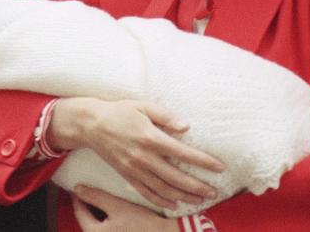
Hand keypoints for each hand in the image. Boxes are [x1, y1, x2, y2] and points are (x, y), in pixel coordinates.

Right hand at [48, 97, 223, 209]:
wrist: (91, 124)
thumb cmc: (120, 112)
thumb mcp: (143, 106)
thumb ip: (166, 116)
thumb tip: (186, 126)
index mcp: (150, 137)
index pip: (183, 153)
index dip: (203, 161)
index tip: (219, 167)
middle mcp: (143, 156)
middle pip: (175, 176)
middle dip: (197, 186)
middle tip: (214, 191)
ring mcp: (134, 168)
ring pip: (163, 188)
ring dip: (183, 196)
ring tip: (200, 199)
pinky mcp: (126, 175)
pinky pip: (145, 192)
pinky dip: (161, 201)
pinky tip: (174, 203)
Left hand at [71, 185, 178, 231]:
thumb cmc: (142, 223)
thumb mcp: (117, 206)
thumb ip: (96, 197)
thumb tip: (77, 188)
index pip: (80, 213)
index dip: (78, 198)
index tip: (77, 187)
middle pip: (88, 222)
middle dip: (87, 207)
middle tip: (88, 192)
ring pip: (98, 227)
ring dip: (98, 215)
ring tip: (101, 201)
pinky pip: (109, 231)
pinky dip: (108, 223)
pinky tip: (114, 215)